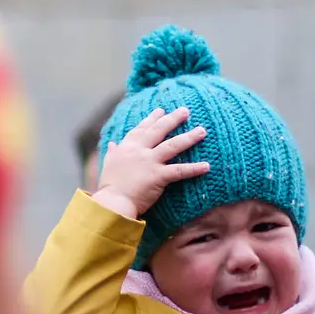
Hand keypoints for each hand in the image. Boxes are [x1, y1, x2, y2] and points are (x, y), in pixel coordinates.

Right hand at [92, 107, 208, 219]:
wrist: (112, 202)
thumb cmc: (109, 187)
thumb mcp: (108, 165)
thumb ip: (112, 152)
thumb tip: (111, 143)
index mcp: (127, 147)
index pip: (141, 129)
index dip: (152, 119)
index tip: (161, 111)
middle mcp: (139, 151)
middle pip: (159, 131)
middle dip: (173, 119)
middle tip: (185, 111)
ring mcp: (149, 162)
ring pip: (173, 145)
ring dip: (189, 137)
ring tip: (202, 131)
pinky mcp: (158, 176)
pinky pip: (180, 171)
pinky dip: (194, 168)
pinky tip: (206, 166)